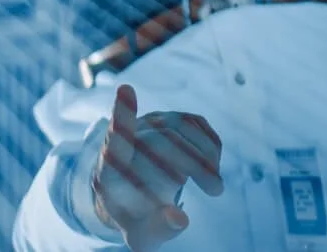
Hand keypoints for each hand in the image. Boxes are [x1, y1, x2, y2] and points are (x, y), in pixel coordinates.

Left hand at [91, 85, 224, 251]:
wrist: (135, 198)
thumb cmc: (138, 219)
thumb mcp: (144, 235)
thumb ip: (158, 229)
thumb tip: (180, 218)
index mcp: (110, 173)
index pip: (113, 142)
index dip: (121, 118)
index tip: (125, 90)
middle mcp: (125, 142)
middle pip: (159, 140)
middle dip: (193, 164)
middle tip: (216, 190)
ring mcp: (145, 126)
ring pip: (179, 127)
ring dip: (204, 155)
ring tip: (214, 186)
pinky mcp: (167, 120)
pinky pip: (192, 122)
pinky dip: (209, 144)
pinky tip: (213, 167)